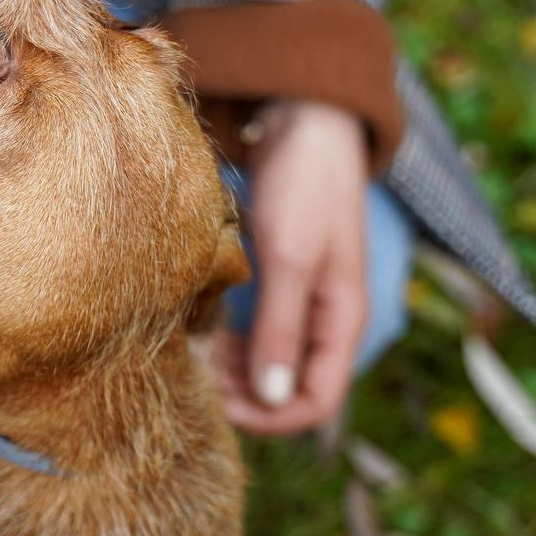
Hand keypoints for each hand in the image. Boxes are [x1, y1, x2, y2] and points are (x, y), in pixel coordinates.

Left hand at [213, 99, 368, 434]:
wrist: (304, 117)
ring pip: (268, 361)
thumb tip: (271, 398)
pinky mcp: (279, 278)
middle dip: (243, 393)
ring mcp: (302, 299)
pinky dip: (229, 337)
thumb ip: (279, 328)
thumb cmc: (304, 182)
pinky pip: (256, 329)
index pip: (316, 403)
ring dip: (232, 368)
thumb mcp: (288, 257)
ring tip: (192, 353)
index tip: (216, 404)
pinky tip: (200, 326)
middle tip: (193, 375)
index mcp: (343, 320)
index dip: (269, 417)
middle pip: (288, 388)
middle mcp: (326, 318)